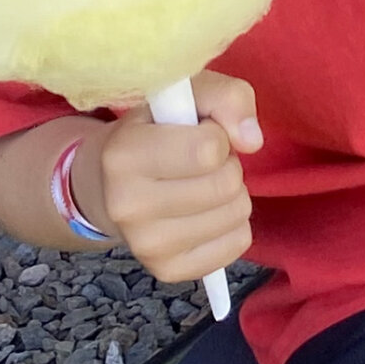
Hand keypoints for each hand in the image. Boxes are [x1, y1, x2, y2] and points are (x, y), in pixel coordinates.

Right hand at [74, 73, 258, 287]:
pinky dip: (234, 224)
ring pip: (236, 214)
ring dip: (232, 193)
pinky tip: (207, 212)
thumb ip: (227, 98)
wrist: (111, 183)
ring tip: (201, 183)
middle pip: (226, 184)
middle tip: (202, 161)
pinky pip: (237, 244)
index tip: (197, 132)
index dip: (217, 134)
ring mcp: (145, 245)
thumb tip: (253, 140)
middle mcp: (126, 205)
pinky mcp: (167, 270)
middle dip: (227, 164)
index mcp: (123, 154)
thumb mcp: (188, 93)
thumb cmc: (159, 129)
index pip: (210, 148)